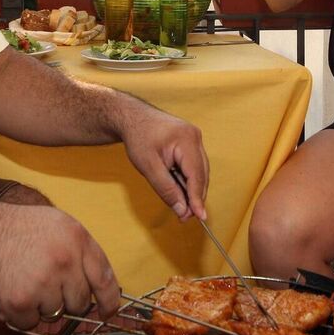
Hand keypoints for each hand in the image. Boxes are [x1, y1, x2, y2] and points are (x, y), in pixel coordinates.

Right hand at [0, 202, 119, 329]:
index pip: (105, 277)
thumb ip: (80, 252)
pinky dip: (21, 315)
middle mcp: (64, 260)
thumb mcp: (55, 224)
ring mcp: (43, 283)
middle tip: (43, 283)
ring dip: (41, 306)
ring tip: (22, 281)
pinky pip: (32, 324)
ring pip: (56, 314)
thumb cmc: (13, 229)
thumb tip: (99, 290)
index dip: (110, 301)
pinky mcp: (21, 303)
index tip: (108, 313)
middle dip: (66, 300)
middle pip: (80, 302)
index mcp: (76, 237)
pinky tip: (10, 291)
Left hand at [120, 106, 208, 221]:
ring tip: (182, 207)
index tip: (199, 217)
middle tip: (186, 217)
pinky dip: (188, 180)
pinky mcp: (190, 142)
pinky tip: (181, 191)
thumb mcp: (148, 166)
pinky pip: (194, 166)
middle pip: (201, 174)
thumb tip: (182, 210)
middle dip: (195, 197)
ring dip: (192, 190)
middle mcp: (195, 137)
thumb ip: (166, 189)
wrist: (132, 117)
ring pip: (199, 171)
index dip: (198, 198)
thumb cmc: (138, 138)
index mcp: (186, 140)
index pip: (196, 175)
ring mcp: (194, 138)